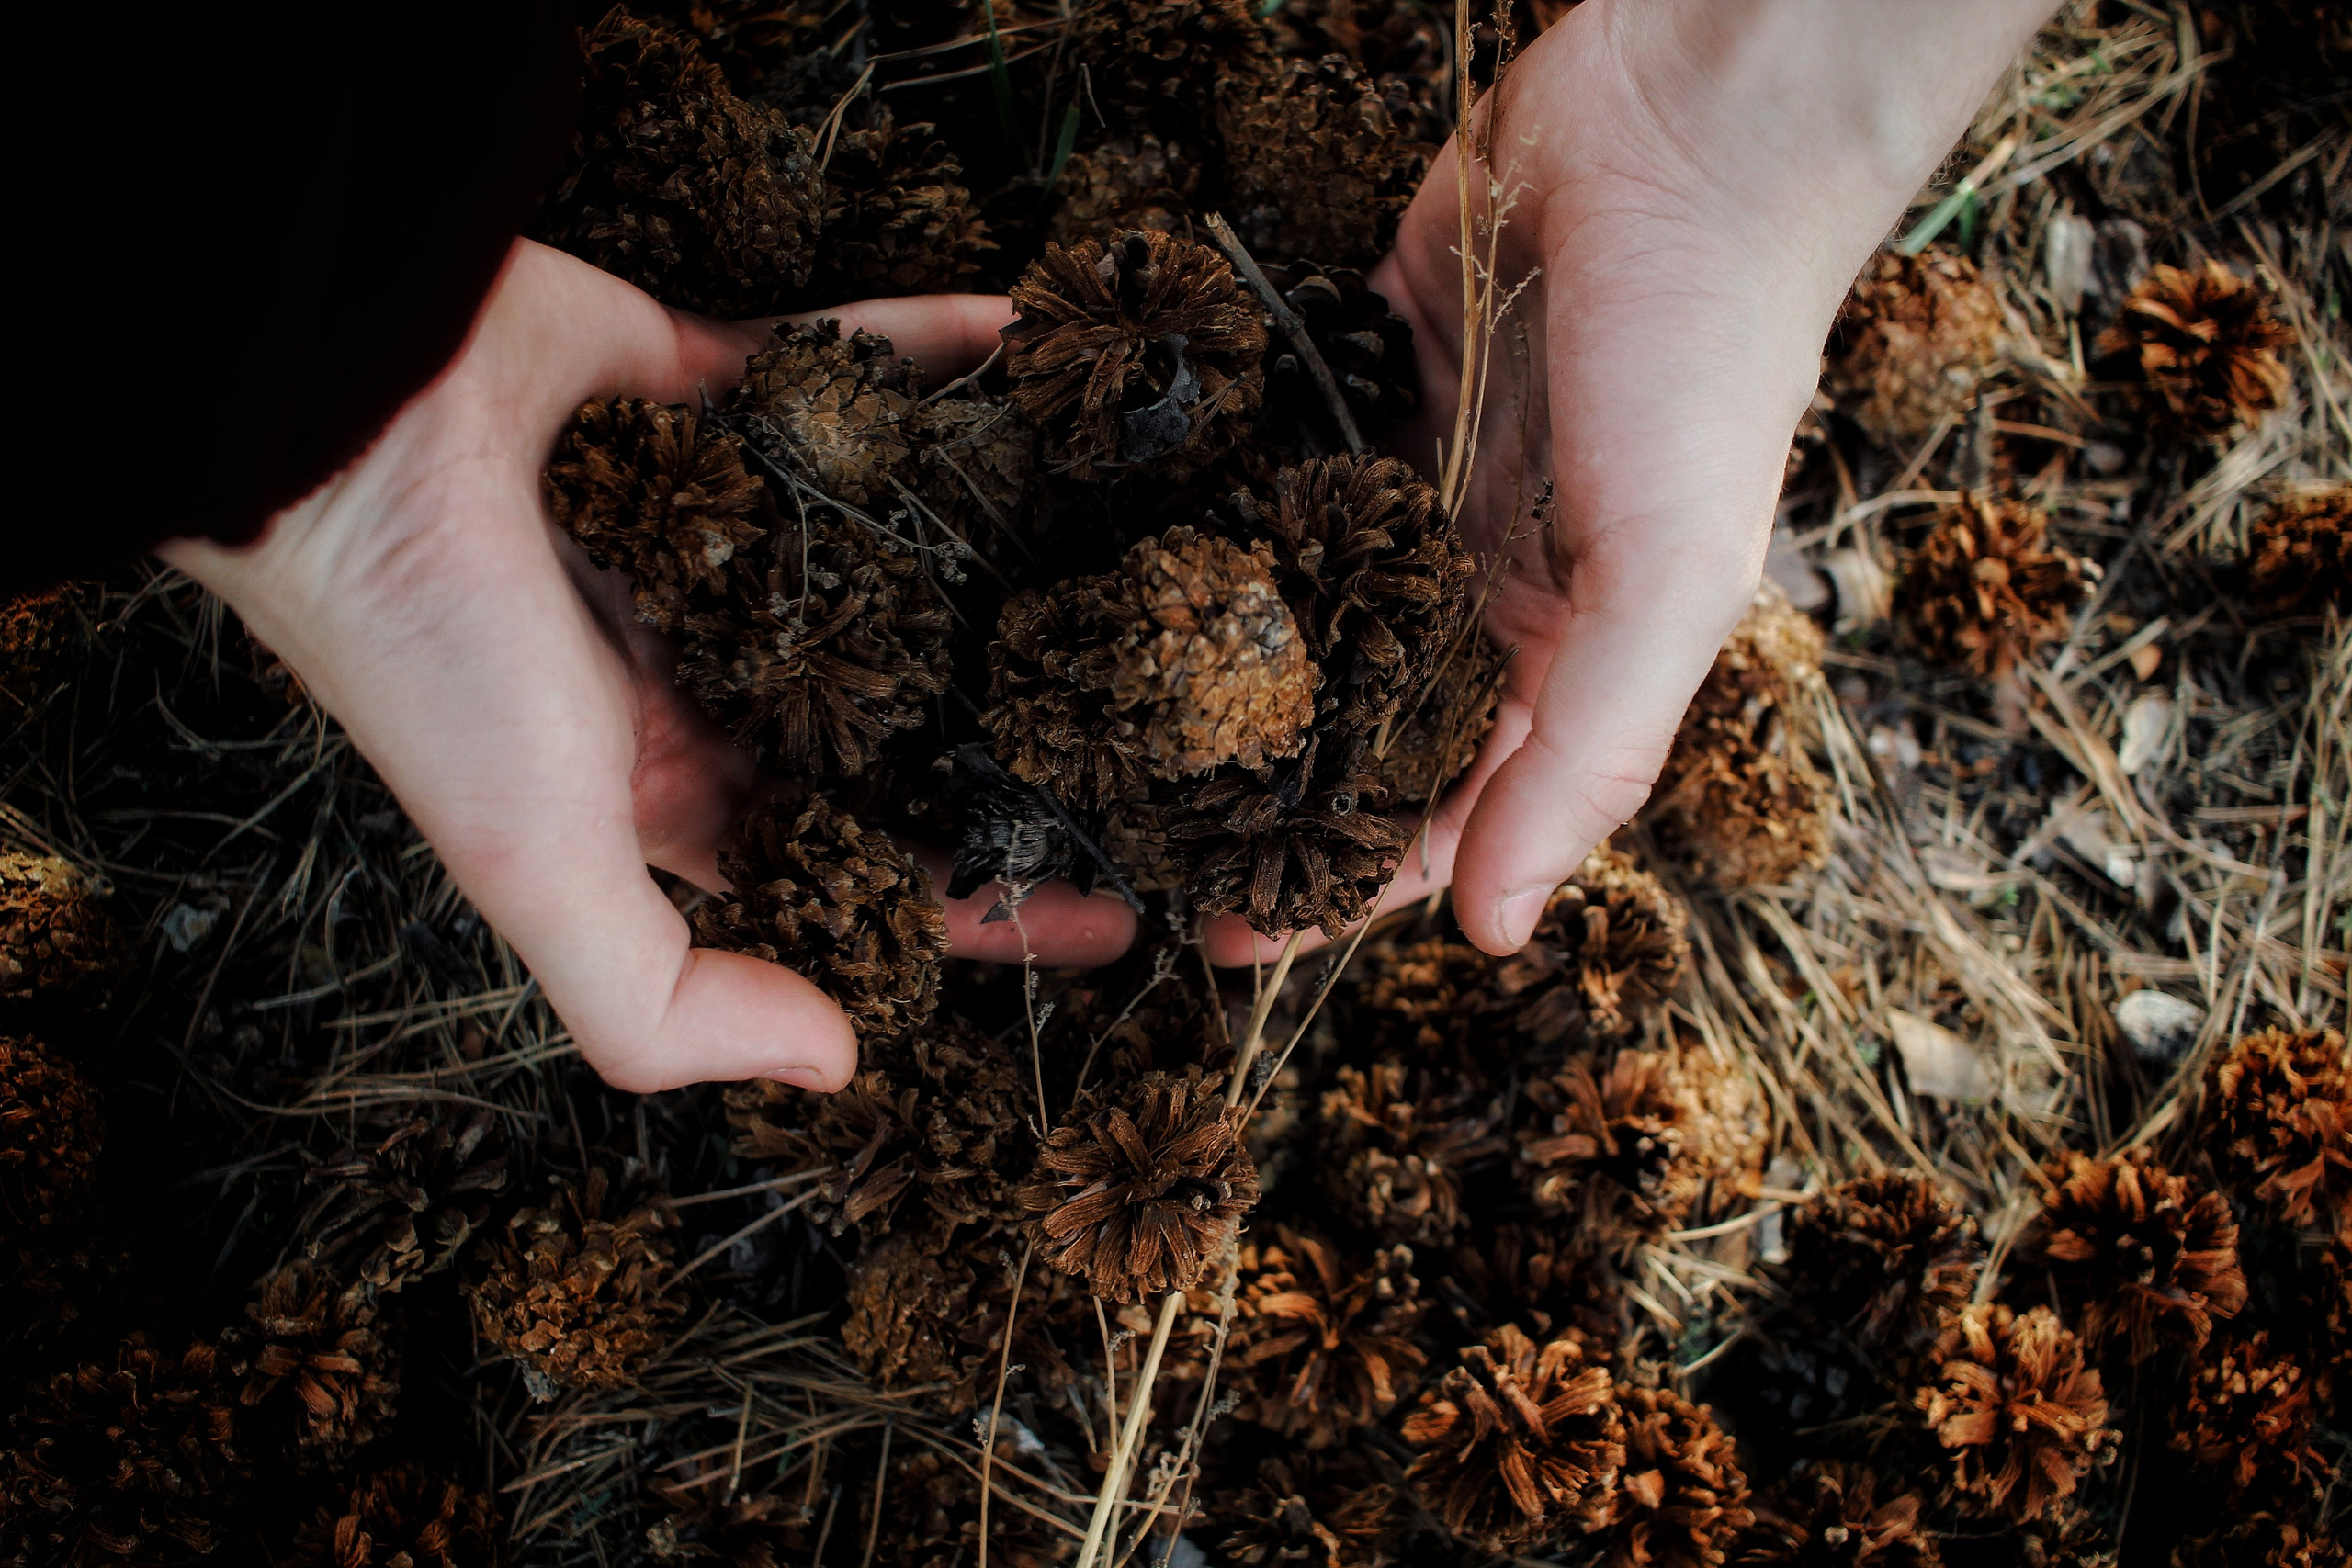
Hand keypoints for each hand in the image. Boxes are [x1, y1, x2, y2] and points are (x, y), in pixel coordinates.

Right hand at [163, 240, 1134, 1093]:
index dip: (980, 906)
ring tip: (1135, 561)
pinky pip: (844, 372)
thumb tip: (836, 1065)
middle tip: (1169, 745)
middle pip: (900, 719)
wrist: (336, 412)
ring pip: (894, 546)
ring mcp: (710, 524)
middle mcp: (699, 662)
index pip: (855, 871)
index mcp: (664, 787)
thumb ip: (665, 998)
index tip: (1119, 912)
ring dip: (1003, 550)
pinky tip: (1034, 353)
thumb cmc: (433, 652)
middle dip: (1024, 741)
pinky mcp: (706, 390)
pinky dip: (932, 358)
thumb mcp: (541, 865)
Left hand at [1206, 0, 2051, 963]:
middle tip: (1141, 851)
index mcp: (1564, 646)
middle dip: (1266, 793)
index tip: (1233, 940)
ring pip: (1311, 606)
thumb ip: (1585, 755)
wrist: (1682, 132)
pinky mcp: (1368, 379)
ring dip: (1231, 671)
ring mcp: (1422, 480)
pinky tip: (1138, 570)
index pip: (1445, 800)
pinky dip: (1226, 521)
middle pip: (1360, 719)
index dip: (1350, 881)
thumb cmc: (1703, 359)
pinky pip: (1285, 472)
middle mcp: (1486, 579)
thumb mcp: (1665, 581)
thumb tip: (1496, 931)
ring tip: (1114, 737)